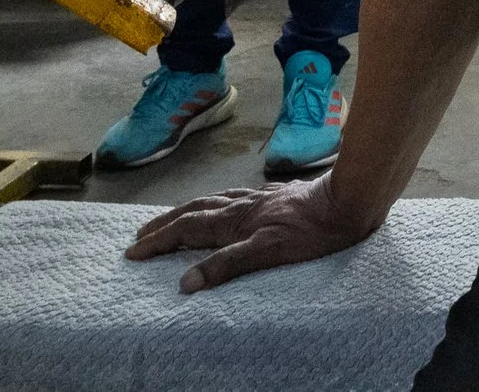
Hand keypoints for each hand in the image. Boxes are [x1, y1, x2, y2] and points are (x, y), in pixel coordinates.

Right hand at [125, 176, 376, 292]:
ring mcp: (258, 198)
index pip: (185, 229)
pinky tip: (225, 204)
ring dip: (187, 211)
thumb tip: (185, 282)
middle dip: (164, 225)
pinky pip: (234, 197)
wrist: (346, 202)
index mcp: (233, 219)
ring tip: (172, 218)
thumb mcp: (267, 252)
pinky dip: (217, 203)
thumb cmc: (311, 231)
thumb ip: (226, 265)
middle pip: (192, 212)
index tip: (132, 251)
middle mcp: (241, 205)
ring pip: (212, 202)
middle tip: (140, 235)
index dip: (158, 241)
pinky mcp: (275, 196)